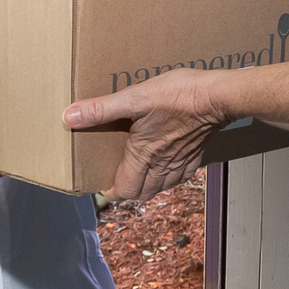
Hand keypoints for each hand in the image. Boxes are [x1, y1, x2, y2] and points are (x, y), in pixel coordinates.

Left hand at [63, 69, 226, 202]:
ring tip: (140, 172)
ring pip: (163, 186)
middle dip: (128, 189)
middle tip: (119, 177)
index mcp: (144, 156)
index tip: (103, 184)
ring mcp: (182, 160)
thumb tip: (70, 116)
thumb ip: (101, 109)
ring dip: (149, 184)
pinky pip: (181, 175)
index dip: (111, 192)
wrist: (218, 96)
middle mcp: (163, 165)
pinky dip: (170, 175)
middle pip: (143, 192)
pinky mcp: (197, 153)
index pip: (125, 190)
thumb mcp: (135, 97)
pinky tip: (168, 161)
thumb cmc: (179, 96)